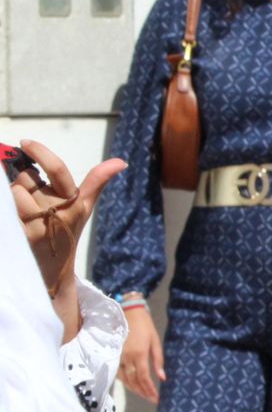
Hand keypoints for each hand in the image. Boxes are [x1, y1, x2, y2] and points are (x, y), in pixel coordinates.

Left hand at [10, 140, 125, 318]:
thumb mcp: (84, 208)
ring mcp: (39, 224)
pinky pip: (8, 207)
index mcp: (74, 201)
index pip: (58, 170)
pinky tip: (17, 220)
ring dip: (14, 196)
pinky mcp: (22, 235)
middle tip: (32, 198)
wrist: (54, 269)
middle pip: (27, 178)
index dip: (41, 152)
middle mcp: (58, 211)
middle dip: (24, 182)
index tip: (25, 142)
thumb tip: (121, 162)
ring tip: (24, 211)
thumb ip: (97, 181)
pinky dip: (9, 209)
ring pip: (14, 190)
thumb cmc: (67, 231)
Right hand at [119, 308, 164, 402]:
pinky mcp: (113, 355)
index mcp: (139, 354)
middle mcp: (127, 358)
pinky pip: (118, 373)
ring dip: (134, 389)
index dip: (150, 389)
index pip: (144, 377)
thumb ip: (158, 360)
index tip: (157, 398)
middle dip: (143, 392)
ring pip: (124, 379)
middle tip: (151, 399)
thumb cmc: (145, 327)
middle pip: (134, 381)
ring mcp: (118, 357)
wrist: (129, 313)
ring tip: (144, 395)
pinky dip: (125, 381)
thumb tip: (162, 378)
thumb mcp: (156, 342)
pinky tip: (132, 385)